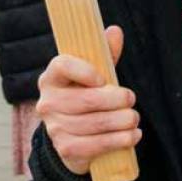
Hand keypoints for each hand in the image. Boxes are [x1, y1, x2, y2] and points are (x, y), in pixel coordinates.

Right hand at [35, 25, 141, 176]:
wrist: (71, 133)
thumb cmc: (85, 93)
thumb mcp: (93, 73)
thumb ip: (104, 54)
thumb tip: (115, 31)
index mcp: (51, 77)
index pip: (63, 66)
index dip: (85, 71)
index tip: (104, 79)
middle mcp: (47, 102)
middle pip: (86, 100)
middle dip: (115, 100)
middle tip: (131, 99)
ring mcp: (54, 127)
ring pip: (94, 124)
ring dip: (121, 121)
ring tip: (134, 118)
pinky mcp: (65, 148)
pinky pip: (95, 145)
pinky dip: (118, 141)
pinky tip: (131, 135)